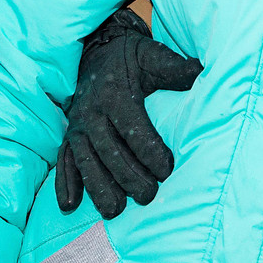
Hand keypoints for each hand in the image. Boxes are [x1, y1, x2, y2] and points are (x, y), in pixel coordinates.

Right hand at [54, 6, 201, 217]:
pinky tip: (69, 206)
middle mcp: (92, 113)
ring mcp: (78, 127)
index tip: (167, 170)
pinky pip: (63, 161)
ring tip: (114, 211)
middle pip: (108, 151)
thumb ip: (174, 66)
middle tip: (149, 196)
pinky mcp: (69, 137)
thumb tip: (198, 71)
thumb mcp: (152, 55)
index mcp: (115, 94)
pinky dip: (64, 183)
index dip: (150, 151)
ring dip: (98, 187)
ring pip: (85, 161)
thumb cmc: (131, 58)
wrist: (96, 51)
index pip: (133, 128)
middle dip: (128, 177)